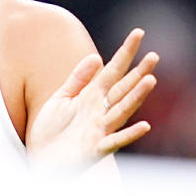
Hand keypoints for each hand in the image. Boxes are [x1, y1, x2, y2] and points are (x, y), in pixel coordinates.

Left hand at [27, 28, 157, 170]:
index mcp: (91, 97)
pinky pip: (113, 141)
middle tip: (154, 56)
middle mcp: (100, 112)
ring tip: (150, 81)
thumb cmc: (51, 132)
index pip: (113, 70)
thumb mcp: (61, 99)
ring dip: (136, 97)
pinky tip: (145, 126)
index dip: (125, 52)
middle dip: (139, 73)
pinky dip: (129, 134)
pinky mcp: (94, 150)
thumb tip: (96, 57)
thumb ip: (77, 79)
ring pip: (122, 111)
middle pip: (123, 89)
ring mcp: (99, 131)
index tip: (138, 33)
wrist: (40, 162)